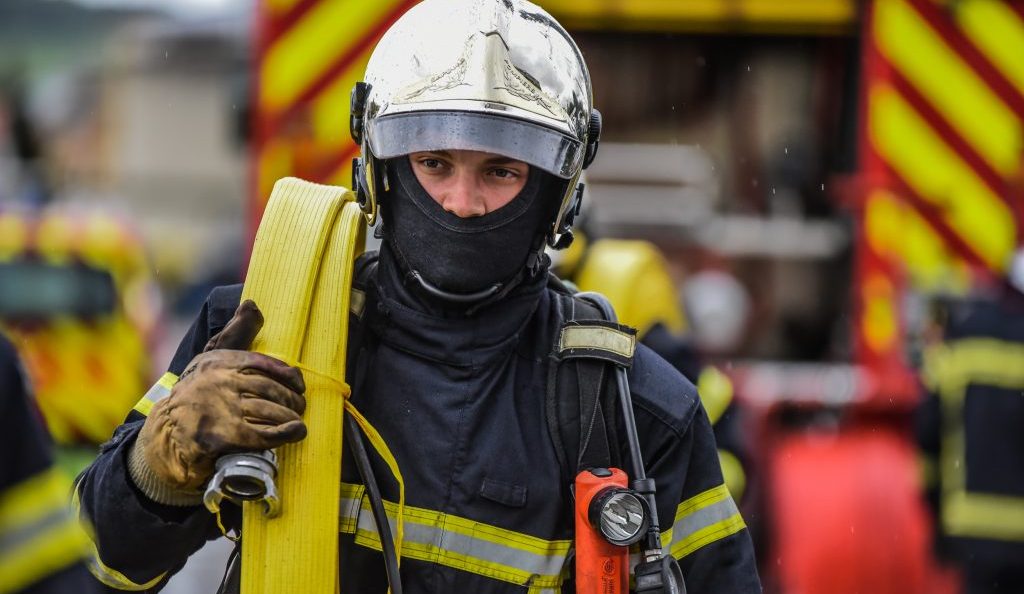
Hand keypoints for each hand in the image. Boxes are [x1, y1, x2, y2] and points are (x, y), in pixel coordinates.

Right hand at [132, 300, 305, 494]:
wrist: (166, 432)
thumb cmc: (196, 393)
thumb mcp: (211, 358)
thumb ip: (235, 333)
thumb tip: (251, 304)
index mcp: (220, 361)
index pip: (263, 364)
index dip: (288, 375)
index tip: (300, 385)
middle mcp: (221, 382)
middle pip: (271, 389)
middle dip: (292, 400)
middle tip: (299, 407)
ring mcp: (222, 409)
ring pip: (270, 410)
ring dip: (290, 417)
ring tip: (297, 422)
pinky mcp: (223, 436)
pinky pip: (263, 433)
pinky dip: (284, 433)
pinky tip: (296, 432)